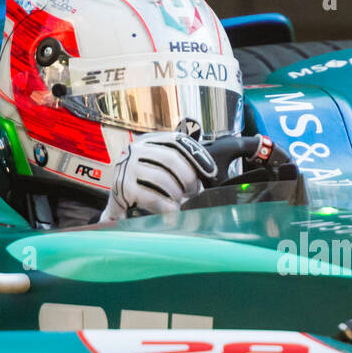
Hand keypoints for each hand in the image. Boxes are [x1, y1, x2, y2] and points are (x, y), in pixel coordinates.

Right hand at [102, 131, 217, 218]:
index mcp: (148, 140)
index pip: (177, 140)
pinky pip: (153, 197)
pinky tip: (173, 212)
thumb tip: (231, 157)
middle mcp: (134, 149)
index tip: (210, 173)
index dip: (197, 156)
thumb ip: (186, 159)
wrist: (120, 208)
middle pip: (171, 159)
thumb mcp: (164, 167)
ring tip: (180, 202)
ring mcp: (126, 167)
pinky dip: (168, 207)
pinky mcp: (123, 188)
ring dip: (178, 194)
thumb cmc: (149, 187)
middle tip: (193, 193)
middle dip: (188, 179)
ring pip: (163, 179)